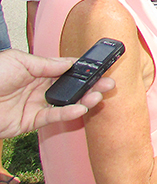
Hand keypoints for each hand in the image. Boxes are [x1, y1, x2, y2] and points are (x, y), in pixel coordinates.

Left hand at [0, 49, 115, 137]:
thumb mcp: (20, 61)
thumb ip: (47, 64)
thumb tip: (69, 63)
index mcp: (35, 70)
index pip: (65, 69)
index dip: (83, 69)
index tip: (100, 67)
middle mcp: (37, 88)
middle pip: (70, 87)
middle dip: (90, 85)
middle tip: (108, 83)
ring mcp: (35, 105)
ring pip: (66, 103)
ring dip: (84, 100)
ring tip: (99, 96)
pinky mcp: (30, 122)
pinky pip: (53, 118)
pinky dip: (68, 113)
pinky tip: (80, 108)